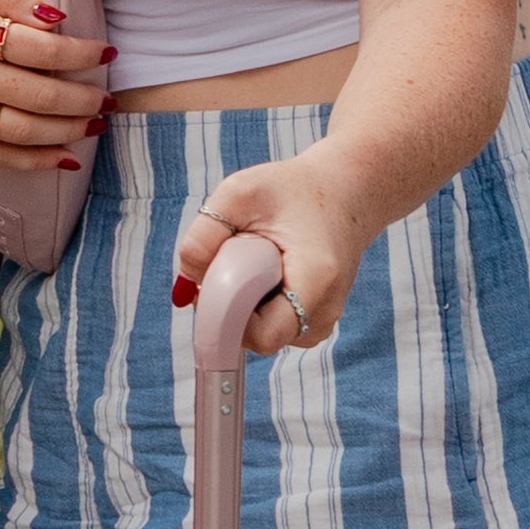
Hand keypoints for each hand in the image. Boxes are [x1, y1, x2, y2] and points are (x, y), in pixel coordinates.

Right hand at [0, 0, 106, 170]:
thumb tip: (55, 17)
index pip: (37, 49)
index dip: (79, 54)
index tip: (105, 51)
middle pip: (34, 95)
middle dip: (82, 98)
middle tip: (109, 94)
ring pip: (18, 131)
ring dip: (65, 131)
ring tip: (95, 122)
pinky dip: (31, 162)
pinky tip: (63, 157)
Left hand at [173, 161, 356, 348]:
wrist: (344, 192)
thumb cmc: (293, 190)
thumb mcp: (240, 193)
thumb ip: (205, 234)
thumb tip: (186, 284)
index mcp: (316, 280)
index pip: (262, 336)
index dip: (225, 321)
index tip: (209, 287)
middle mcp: (325, 310)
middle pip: (257, 338)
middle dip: (229, 308)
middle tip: (231, 262)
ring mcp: (323, 320)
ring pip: (262, 336)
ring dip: (243, 308)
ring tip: (255, 263)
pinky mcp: (315, 320)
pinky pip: (272, 328)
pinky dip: (257, 308)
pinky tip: (264, 275)